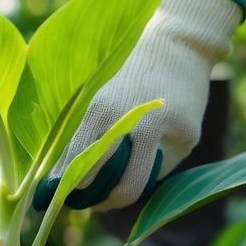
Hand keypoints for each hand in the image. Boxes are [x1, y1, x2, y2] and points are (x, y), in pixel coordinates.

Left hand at [35, 0, 245, 210]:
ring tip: (106, 196)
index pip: (77, 167)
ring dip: (115, 200)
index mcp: (100, 109)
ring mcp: (164, 130)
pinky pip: (158, 173)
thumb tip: (56, 182)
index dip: (65, 190)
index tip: (57, 195)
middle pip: (108, 186)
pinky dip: (143, 176)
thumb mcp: (97, 96)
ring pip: (133, 188)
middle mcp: (132, 120)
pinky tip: (136, 167)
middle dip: (92, 202)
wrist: (177, 41)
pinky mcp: (189, 135)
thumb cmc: (125, 73)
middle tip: (84, 203)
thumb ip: (81, 135)